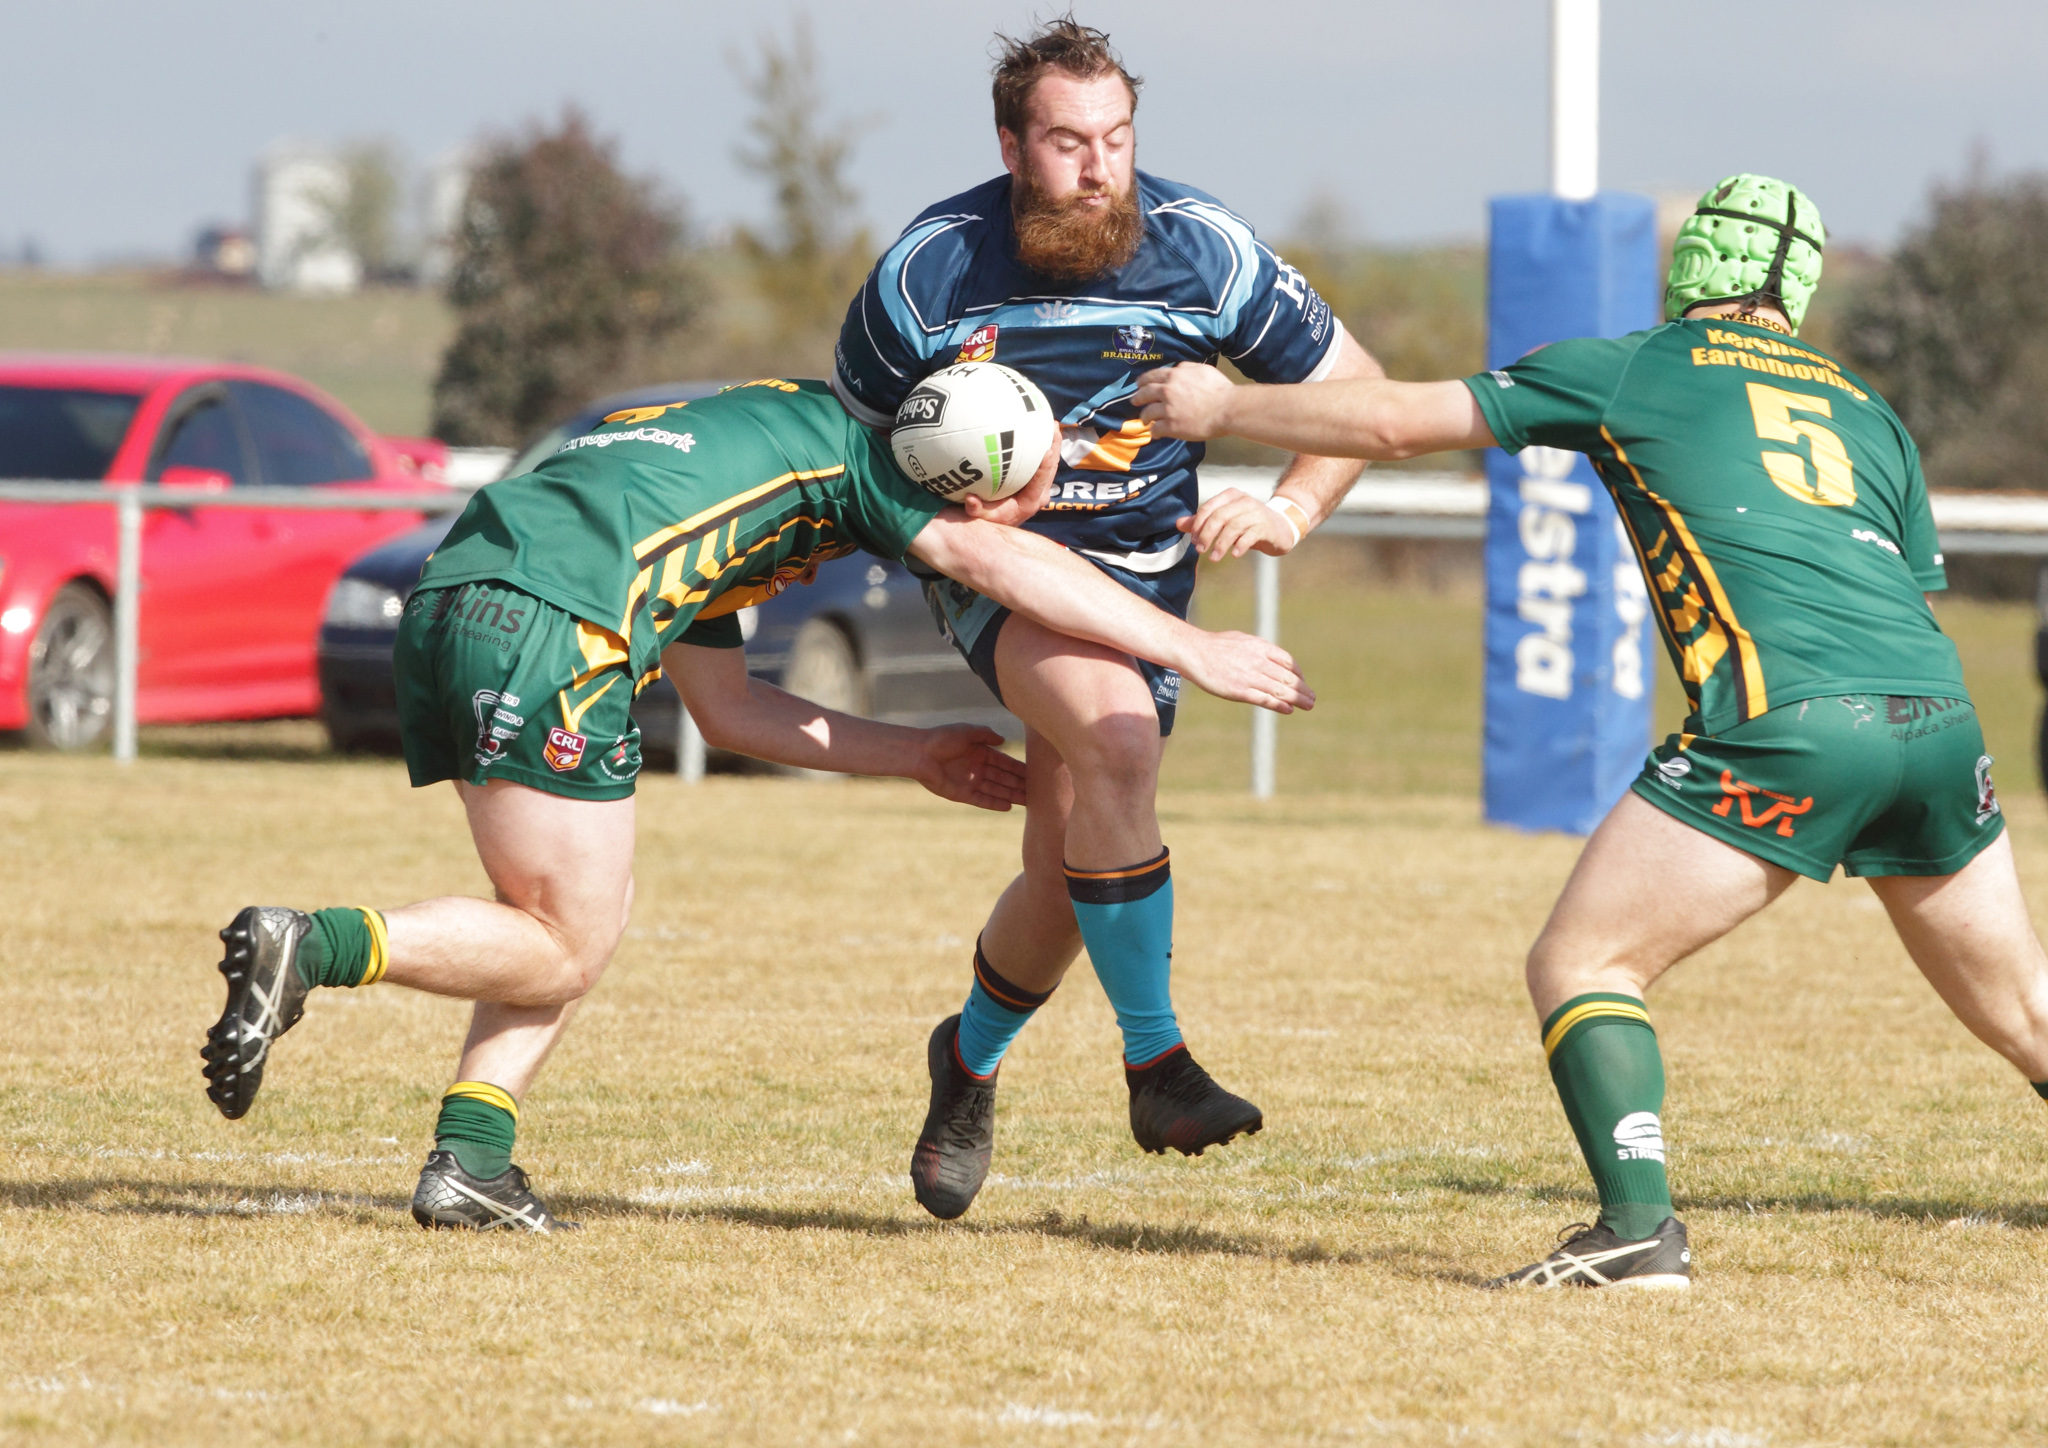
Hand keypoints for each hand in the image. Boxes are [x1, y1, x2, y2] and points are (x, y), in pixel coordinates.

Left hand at [912, 725, 1027, 810]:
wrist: (919, 753)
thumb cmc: (941, 738)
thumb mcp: (967, 732)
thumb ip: (986, 735)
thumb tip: (1003, 740)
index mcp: (980, 752)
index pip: (1005, 762)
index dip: (1019, 769)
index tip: (1036, 774)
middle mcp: (977, 768)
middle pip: (1004, 778)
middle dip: (1020, 785)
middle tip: (1039, 792)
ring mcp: (970, 782)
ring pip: (996, 790)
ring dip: (1012, 795)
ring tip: (1029, 801)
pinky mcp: (961, 794)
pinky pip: (982, 800)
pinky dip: (994, 803)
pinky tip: (1009, 807)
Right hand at [961, 435, 1058, 525]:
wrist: (1002, 524)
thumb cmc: (991, 518)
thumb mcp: (982, 517)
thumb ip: (976, 509)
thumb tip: (969, 499)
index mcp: (1030, 501)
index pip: (1040, 481)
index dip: (1045, 466)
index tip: (1048, 450)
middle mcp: (1040, 494)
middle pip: (1052, 467)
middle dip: (1054, 446)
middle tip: (1053, 426)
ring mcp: (1041, 488)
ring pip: (1052, 463)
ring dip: (1053, 443)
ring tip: (1052, 423)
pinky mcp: (1039, 483)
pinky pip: (1045, 464)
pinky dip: (1046, 447)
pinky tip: (1042, 431)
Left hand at [1133, 362, 1236, 439]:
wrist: (1227, 409)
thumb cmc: (1219, 388)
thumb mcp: (1202, 369)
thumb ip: (1186, 368)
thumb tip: (1177, 369)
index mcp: (1173, 376)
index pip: (1151, 376)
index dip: (1142, 381)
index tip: (1138, 385)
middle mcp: (1166, 391)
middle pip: (1145, 394)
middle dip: (1138, 398)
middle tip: (1135, 402)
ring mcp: (1167, 409)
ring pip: (1147, 413)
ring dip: (1144, 417)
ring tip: (1145, 421)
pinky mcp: (1171, 426)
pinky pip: (1156, 429)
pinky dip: (1154, 432)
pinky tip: (1155, 434)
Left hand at [1175, 487, 1296, 560]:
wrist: (1280, 528)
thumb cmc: (1247, 524)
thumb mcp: (1224, 520)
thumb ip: (1202, 522)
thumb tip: (1178, 524)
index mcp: (1230, 496)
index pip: (1208, 508)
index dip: (1198, 525)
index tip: (1194, 540)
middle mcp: (1244, 501)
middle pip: (1219, 517)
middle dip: (1207, 534)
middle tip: (1200, 550)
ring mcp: (1257, 513)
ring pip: (1234, 526)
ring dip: (1221, 543)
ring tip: (1214, 557)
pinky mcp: (1266, 527)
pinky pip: (1251, 535)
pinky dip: (1240, 545)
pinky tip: (1234, 555)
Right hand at [1175, 631, 1315, 714]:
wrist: (1194, 651)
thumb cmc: (1215, 646)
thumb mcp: (1241, 640)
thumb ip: (1258, 649)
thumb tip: (1271, 657)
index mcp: (1260, 647)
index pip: (1287, 661)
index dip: (1298, 673)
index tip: (1301, 682)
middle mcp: (1259, 662)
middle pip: (1288, 678)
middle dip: (1303, 689)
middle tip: (1312, 698)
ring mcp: (1250, 677)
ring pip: (1280, 690)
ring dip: (1297, 699)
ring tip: (1308, 705)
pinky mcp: (1240, 691)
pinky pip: (1265, 699)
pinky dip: (1279, 705)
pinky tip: (1289, 709)